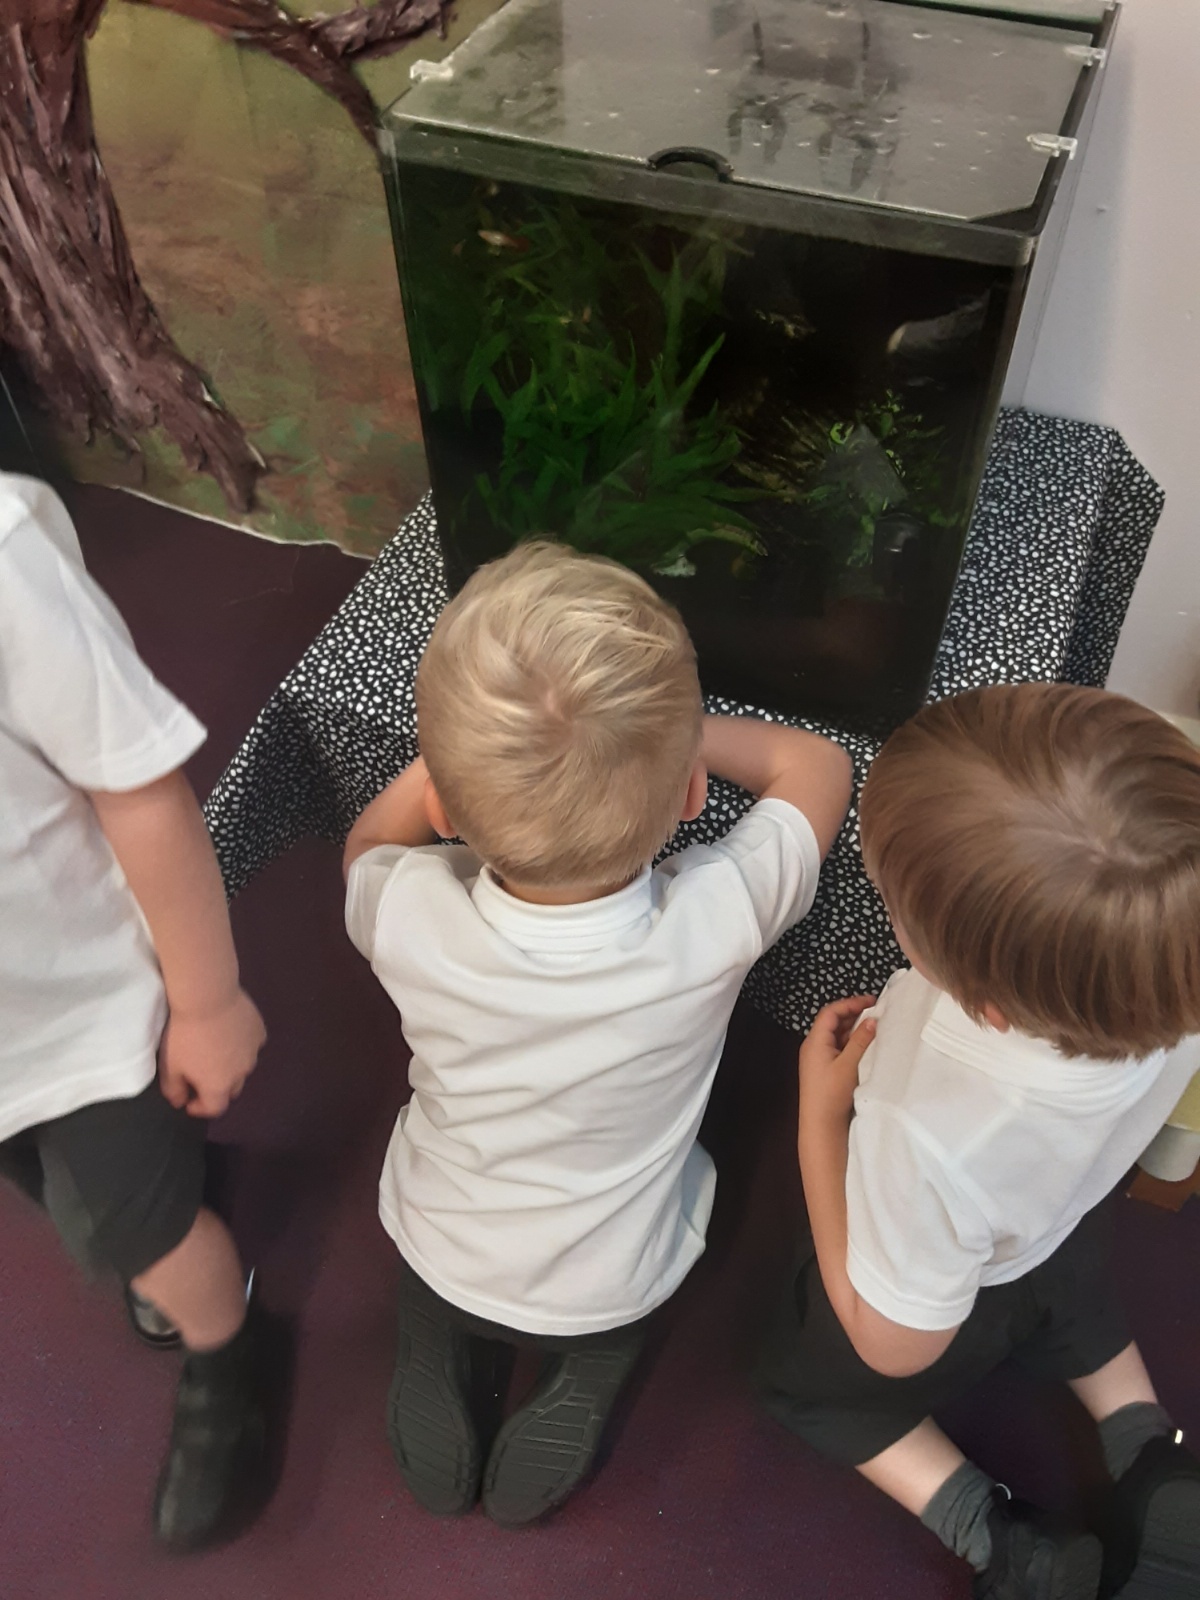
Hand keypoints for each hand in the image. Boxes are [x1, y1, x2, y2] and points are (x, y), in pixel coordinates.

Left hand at [159, 988, 266, 1118]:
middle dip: (217, 1088)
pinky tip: (230, 1033)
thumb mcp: (169, 1065)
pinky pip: (251, 1045)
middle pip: (231, 1090)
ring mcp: (254, 1052)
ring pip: (243, 1067)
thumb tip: (180, 1101)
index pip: (214, 1109)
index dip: (200, 1108)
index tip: (188, 1101)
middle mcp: (241, 1074)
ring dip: (231, 1066)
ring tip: (217, 1051)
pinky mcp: (259, 1032)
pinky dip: (242, 1045)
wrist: (208, 997)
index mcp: (219, 1086)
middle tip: (202, 1074)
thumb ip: (174, 1089)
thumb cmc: (185, 1034)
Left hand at [798, 996, 876, 1119]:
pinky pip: (838, 1047)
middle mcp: (814, 1046)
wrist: (820, 1124)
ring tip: (874, 1026)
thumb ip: (861, 1041)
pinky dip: (851, 1042)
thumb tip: (873, 1020)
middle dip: (854, 1014)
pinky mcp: (824, 1069)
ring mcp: (818, 1058)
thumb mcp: (848, 1064)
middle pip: (833, 1022)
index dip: (850, 1003)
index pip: (831, 1012)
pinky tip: (866, 1045)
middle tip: (876, 1012)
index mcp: (815, 1041)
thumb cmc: (831, 1093)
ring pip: (837, 1035)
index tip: (871, 1001)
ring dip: (854, 1029)